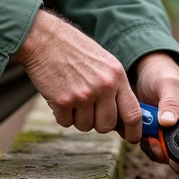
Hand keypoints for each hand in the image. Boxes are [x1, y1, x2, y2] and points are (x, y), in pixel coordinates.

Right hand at [14, 10, 143, 143]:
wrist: (44, 39)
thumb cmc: (74, 49)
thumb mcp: (104, 62)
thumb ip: (115, 87)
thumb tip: (122, 116)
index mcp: (117, 76)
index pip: (133, 113)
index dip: (134, 131)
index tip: (132, 139)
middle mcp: (103, 87)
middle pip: (107, 126)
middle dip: (98, 123)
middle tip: (88, 109)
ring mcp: (83, 95)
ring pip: (85, 126)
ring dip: (78, 117)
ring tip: (72, 95)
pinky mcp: (63, 101)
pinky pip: (66, 123)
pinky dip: (61, 114)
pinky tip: (59, 94)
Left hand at [132, 52, 178, 174]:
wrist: (147, 73)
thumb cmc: (162, 72)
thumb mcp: (167, 82)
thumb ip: (169, 101)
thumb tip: (168, 123)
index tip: (175, 161)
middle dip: (176, 159)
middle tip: (156, 149)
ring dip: (162, 155)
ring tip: (149, 140)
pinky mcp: (171, 137)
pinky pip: (165, 153)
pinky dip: (155, 151)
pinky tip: (147, 138)